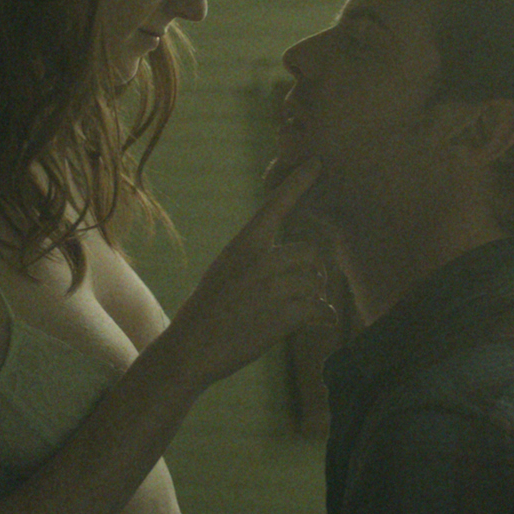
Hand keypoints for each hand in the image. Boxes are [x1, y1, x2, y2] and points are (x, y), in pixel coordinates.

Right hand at [155, 159, 333, 388]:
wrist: (190, 350)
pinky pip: (319, 310)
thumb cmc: (206, 314)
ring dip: (316, 298)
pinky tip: (319, 324)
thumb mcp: (223, 273)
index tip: (317, 163)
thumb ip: (256, 262)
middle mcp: (259, 262)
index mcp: (242, 246)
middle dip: (313, 272)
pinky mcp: (283, 317)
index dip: (298, 183)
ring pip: (316, 283)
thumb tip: (297, 266)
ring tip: (303, 311)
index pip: (275, 207)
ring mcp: (272, 288)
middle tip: (307, 287)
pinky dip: (322, 318)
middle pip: (310, 253)